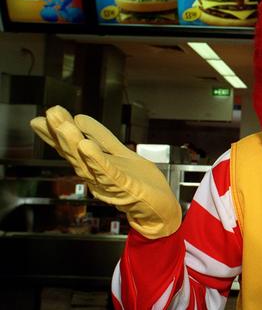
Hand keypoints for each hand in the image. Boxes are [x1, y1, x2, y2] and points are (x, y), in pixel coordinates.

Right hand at [30, 106, 180, 238]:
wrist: (161, 209)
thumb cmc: (141, 183)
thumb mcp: (120, 154)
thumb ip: (101, 138)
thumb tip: (79, 117)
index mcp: (95, 167)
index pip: (72, 149)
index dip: (55, 135)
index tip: (40, 119)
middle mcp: (96, 176)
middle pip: (75, 154)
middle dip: (61, 134)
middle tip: (50, 113)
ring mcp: (109, 183)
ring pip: (87, 163)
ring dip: (74, 144)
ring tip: (63, 125)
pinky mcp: (125, 188)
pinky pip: (109, 174)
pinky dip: (97, 160)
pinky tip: (87, 146)